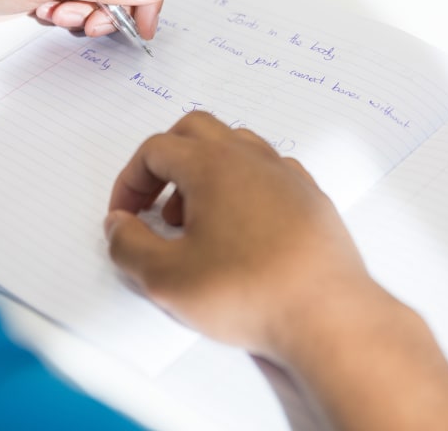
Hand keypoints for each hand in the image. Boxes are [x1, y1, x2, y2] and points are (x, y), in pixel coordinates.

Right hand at [105, 112, 447, 429]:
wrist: (329, 316)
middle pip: (195, 130)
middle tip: (155, 205)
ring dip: (204, 172)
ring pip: (235, 146)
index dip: (130, 181)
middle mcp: (251, 157)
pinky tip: (239, 228)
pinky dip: (242, 186)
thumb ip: (128, 246)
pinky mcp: (310, 198)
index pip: (155, 149)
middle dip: (165, 161)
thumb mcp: (167, 279)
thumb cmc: (251, 293)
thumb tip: (119, 225)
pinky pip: (268, 171)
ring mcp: (286, 174)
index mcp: (213, 164)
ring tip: (196, 222)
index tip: (126, 217)